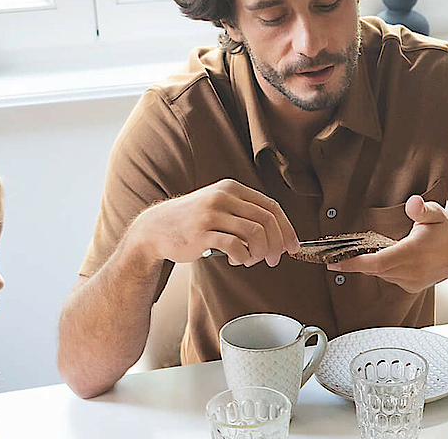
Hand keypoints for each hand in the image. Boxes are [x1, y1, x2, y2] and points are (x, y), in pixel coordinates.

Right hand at [124, 179, 297, 266]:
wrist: (156, 228)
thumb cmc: (193, 221)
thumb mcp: (219, 207)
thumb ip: (245, 215)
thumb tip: (279, 237)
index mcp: (232, 188)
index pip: (271, 207)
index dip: (286, 229)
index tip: (292, 247)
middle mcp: (224, 197)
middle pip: (267, 221)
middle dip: (276, 245)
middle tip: (274, 260)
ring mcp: (212, 213)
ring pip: (255, 234)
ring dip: (259, 253)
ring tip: (251, 260)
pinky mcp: (202, 232)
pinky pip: (235, 247)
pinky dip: (242, 257)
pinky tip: (236, 260)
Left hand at [328, 195, 447, 292]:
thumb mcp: (438, 214)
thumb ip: (423, 209)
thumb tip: (413, 203)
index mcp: (413, 253)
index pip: (377, 262)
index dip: (353, 263)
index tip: (334, 262)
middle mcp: (411, 271)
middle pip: (374, 269)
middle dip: (356, 261)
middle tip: (336, 253)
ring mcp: (411, 281)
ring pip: (381, 274)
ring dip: (370, 264)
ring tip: (362, 252)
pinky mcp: (412, 286)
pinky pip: (389, 278)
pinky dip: (383, 268)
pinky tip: (387, 257)